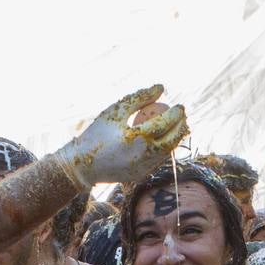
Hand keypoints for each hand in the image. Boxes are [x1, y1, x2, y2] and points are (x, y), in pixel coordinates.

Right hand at [54, 84, 188, 187]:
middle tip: (183, 116)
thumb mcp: (115, 111)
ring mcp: (143, 169)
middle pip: (171, 140)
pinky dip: (163, 149)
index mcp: (135, 139)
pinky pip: (157, 161)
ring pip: (167, 153)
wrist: (81, 165)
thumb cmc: (97, 133)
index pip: (163, 124)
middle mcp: (142, 156)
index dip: (175, 114)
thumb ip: (139, 98)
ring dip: (174, 139)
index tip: (179, 106)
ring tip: (177, 126)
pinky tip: (164, 139)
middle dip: (180, 127)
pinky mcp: (140, 176)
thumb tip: (161, 88)